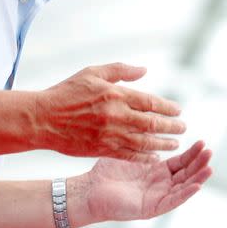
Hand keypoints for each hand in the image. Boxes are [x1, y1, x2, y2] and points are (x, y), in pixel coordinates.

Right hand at [36, 63, 185, 161]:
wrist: (43, 118)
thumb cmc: (67, 92)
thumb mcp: (93, 72)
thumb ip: (120, 70)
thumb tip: (144, 70)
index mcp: (115, 94)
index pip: (150, 102)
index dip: (167, 107)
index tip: (179, 111)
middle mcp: (116, 116)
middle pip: (151, 123)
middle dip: (170, 127)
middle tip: (183, 129)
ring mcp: (109, 135)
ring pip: (143, 141)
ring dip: (162, 144)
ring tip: (175, 145)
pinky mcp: (101, 149)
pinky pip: (128, 155)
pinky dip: (143, 157)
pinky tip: (154, 157)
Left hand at [80, 140, 212, 222]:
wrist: (90, 188)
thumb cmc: (107, 169)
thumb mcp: (131, 150)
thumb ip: (145, 139)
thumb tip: (155, 119)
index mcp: (157, 171)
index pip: (181, 161)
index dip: (192, 153)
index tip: (202, 142)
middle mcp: (160, 184)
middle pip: (186, 173)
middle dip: (199, 163)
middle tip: (209, 151)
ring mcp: (157, 196)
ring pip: (183, 188)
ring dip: (197, 178)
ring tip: (209, 167)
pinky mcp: (151, 208)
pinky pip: (172, 201)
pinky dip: (185, 193)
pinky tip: (195, 185)